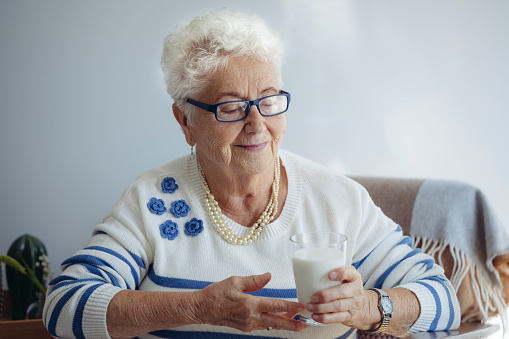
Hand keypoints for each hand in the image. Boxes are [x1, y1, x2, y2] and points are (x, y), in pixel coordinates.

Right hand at [195, 272, 309, 331]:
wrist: (202, 309)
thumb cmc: (216, 294)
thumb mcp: (235, 281)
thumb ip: (254, 280)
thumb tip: (269, 276)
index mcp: (249, 305)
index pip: (275, 306)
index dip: (290, 307)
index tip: (302, 307)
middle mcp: (251, 317)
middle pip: (277, 322)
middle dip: (294, 324)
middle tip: (307, 324)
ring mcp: (248, 325)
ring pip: (271, 325)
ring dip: (284, 323)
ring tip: (297, 320)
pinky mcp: (245, 327)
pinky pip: (263, 326)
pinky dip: (273, 323)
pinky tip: (279, 319)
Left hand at [304, 266, 375, 327]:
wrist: (362, 307)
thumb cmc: (346, 288)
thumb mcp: (344, 278)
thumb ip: (330, 273)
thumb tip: (305, 272)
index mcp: (354, 277)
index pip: (350, 272)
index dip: (340, 273)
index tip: (329, 275)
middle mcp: (356, 290)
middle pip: (342, 292)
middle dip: (325, 295)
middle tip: (313, 297)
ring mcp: (353, 304)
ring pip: (338, 306)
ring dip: (321, 307)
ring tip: (310, 306)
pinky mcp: (350, 316)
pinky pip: (337, 318)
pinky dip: (325, 318)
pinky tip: (315, 316)